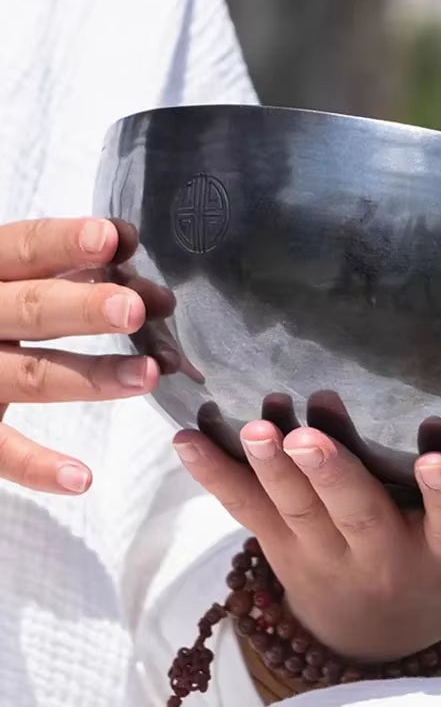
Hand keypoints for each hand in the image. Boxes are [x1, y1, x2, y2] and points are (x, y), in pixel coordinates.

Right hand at [0, 218, 158, 493]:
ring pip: (27, 376)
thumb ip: (68, 263)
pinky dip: (37, 467)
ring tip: (148, 375)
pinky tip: (82, 479)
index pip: (23, 248)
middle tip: (136, 310)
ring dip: (90, 377)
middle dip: (83, 309)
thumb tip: (130, 245)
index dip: (65, 243)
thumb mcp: (16, 275)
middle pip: (29, 310)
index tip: (114, 238)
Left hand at [173, 393, 440, 661]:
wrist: (372, 644)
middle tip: (311, 436)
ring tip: (259, 428)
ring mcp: (323, 556)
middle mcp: (382, 559)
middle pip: (358, 518)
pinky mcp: (282, 549)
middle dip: (334, 478)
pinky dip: (218, 475)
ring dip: (274, 471)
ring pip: (295, 512)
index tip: (440, 460)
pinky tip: (188, 438)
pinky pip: (246, 513)